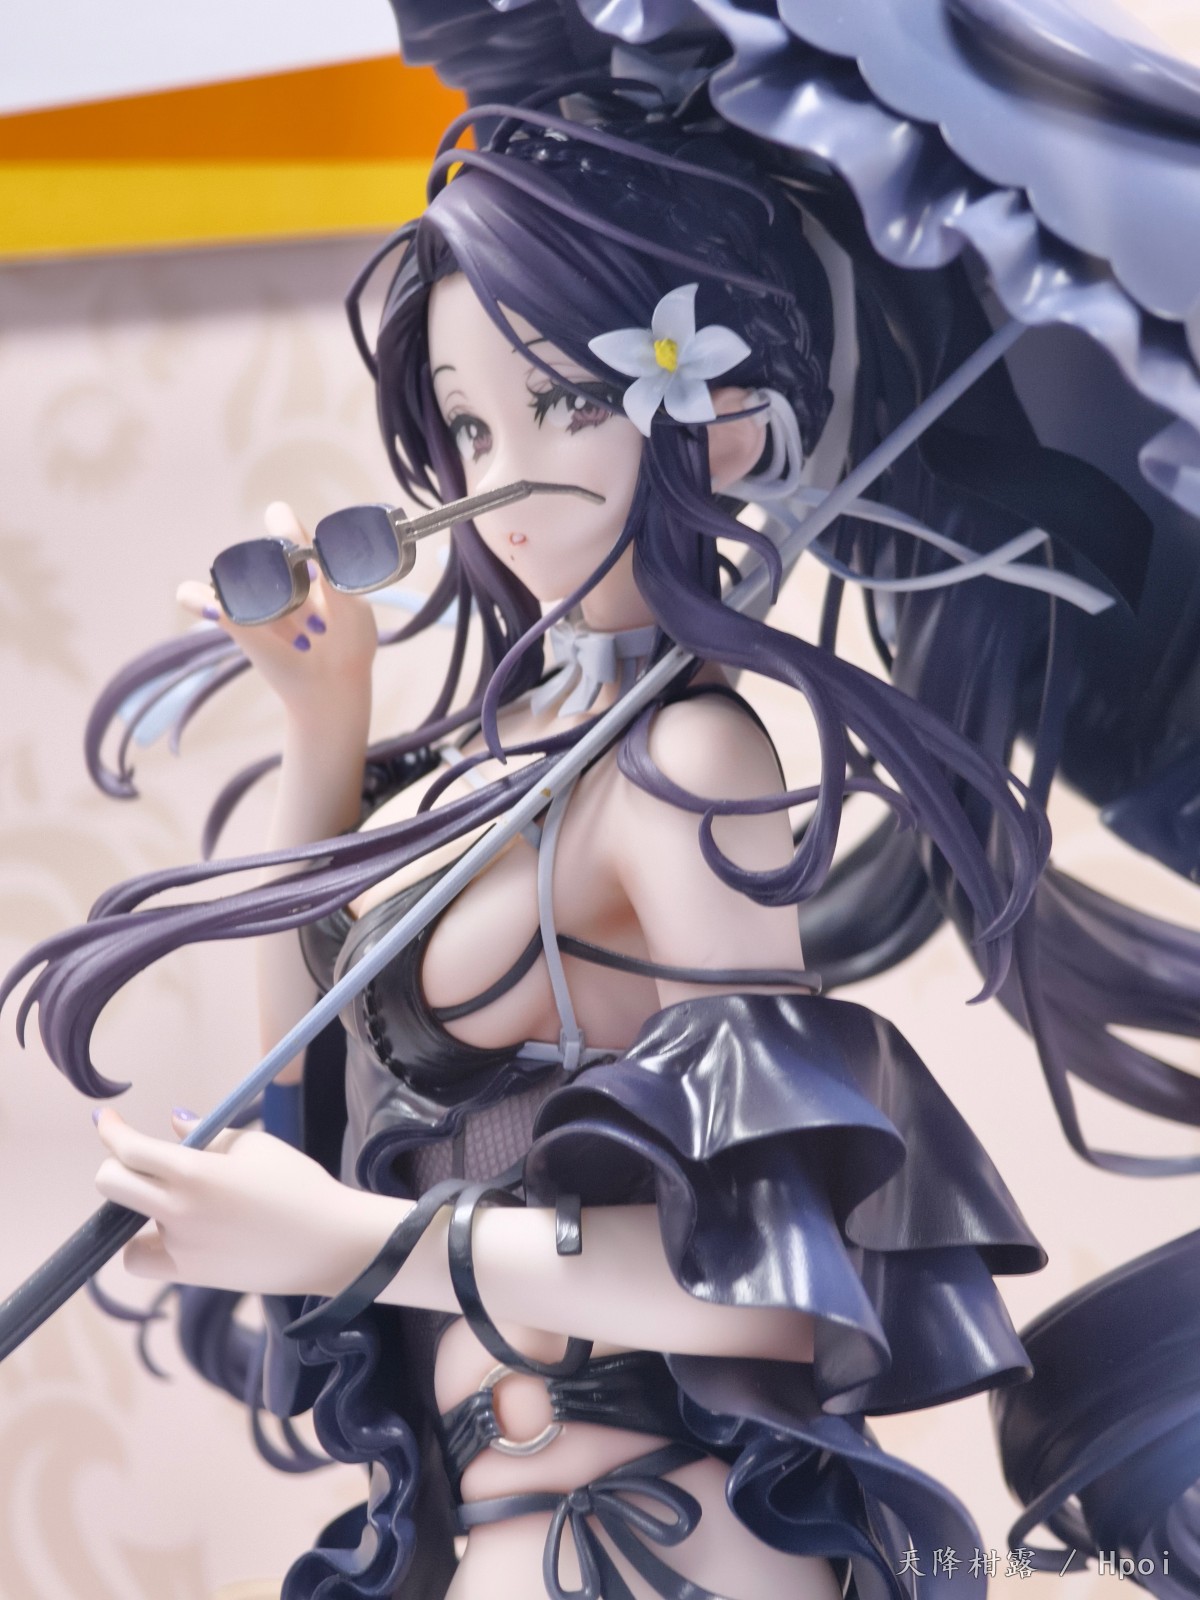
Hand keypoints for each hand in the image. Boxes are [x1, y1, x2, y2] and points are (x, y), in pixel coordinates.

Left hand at [94, 1108, 383, 1295]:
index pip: (130, 1150)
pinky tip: (176, 1233)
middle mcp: (178, 1212)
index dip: (111, 1131)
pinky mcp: (189, 1276)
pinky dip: (150, 1244)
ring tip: (176, 1201)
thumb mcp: (255, 1145)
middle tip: (135, 1158)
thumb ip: (206, 1134)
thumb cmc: (298, 1185)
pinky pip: (145, 1259)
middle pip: (111, 1184)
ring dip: (139, 1208)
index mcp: (194, 1173)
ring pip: (127, 1225)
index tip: (107, 1121)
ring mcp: (180, 1249)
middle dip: (115, 1165)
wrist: (329, 1244)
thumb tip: (173, 1123)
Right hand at [178, 501, 377, 722]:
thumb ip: (337, 581)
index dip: (289, 535)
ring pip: (239, 581)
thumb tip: (315, 560)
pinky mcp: (230, 619)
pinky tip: (211, 608)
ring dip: (272, 615)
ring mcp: (249, 592)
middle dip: (293, 594)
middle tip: (319, 628)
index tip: (312, 570)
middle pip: (263, 557)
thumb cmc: (349, 640)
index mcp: (303, 555)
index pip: (281, 521)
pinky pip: (195, 596)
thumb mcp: (353, 611)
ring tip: (303, 641)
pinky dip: (196, 598)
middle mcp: (272, 568)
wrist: (333, 684)